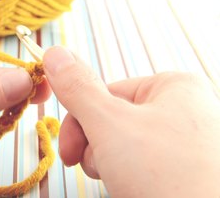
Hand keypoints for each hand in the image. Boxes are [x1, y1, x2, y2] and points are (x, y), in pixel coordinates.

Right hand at [43, 46, 219, 196]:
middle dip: (97, 146)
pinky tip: (133, 190)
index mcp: (172, 87)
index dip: (81, 121)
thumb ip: (78, 89)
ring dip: (110, 163)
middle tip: (97, 167)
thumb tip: (54, 53)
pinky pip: (141, 164)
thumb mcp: (111, 125)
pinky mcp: (182, 171)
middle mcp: (181, 110)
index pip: (105, 92)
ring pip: (124, 145)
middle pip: (113, 119)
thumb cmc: (169, 176)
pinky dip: (128, 176)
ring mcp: (183, 143)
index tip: (69, 150)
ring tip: (122, 182)